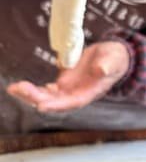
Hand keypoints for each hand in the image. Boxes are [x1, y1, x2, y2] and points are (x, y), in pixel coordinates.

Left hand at [7, 41, 130, 112]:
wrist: (112, 57)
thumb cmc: (115, 60)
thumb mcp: (113, 60)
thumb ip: (107, 66)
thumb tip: (102, 70)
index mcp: (89, 93)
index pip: (72, 102)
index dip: (57, 105)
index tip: (41, 105)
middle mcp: (76, 94)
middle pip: (55, 101)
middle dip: (36, 97)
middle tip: (19, 89)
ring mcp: (69, 89)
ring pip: (47, 96)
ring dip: (30, 95)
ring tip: (13, 89)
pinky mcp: (63, 81)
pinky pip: (46, 89)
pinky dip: (34, 89)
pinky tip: (21, 86)